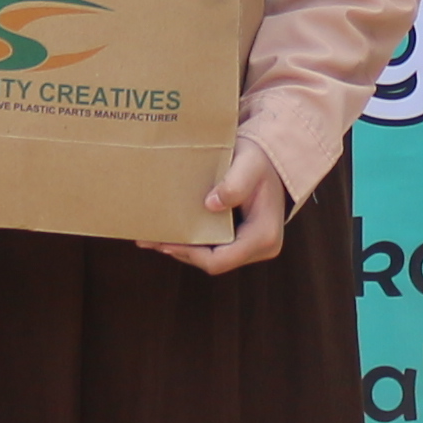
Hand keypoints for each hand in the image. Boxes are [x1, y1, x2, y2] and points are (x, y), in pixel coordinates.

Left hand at [154, 138, 294, 275]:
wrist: (273, 160)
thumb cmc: (260, 160)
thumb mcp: (249, 164)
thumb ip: (234, 184)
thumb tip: (211, 205)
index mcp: (264, 236)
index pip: (221, 260)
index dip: (191, 254)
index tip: (167, 241)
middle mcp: (260, 248)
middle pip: (212, 262)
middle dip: (181, 251)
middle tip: (150, 239)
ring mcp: (250, 247)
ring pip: (210, 257)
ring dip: (182, 248)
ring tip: (152, 237)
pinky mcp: (241, 241)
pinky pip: (213, 248)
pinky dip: (191, 241)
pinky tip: (168, 233)